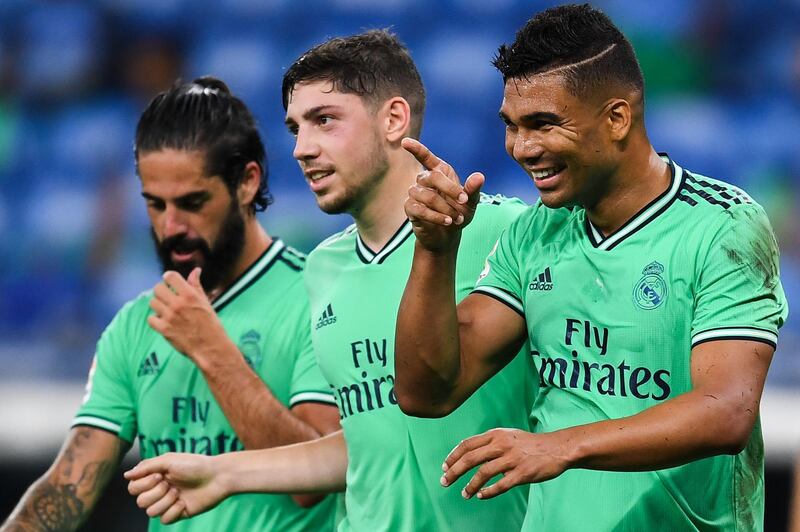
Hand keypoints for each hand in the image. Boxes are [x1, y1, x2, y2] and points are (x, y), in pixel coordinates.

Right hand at [124, 453, 226, 523]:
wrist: (216, 476)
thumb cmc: (194, 464)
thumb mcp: (169, 460)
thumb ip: (146, 467)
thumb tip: (126, 475)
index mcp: (155, 477)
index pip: (133, 488)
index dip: (143, 484)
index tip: (160, 476)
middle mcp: (160, 490)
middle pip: (140, 502)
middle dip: (155, 493)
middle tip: (171, 483)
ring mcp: (168, 503)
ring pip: (151, 512)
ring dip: (165, 501)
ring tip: (179, 492)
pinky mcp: (178, 513)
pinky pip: (165, 520)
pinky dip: (174, 510)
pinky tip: (184, 502)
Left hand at [148, 268, 228, 364]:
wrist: (210, 347)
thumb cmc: (211, 324)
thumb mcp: (206, 302)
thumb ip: (196, 286)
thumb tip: (196, 271)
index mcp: (190, 295)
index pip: (170, 276)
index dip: (168, 278)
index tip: (170, 282)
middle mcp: (178, 304)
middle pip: (158, 288)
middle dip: (162, 291)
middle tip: (167, 297)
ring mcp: (169, 317)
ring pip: (152, 302)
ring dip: (158, 305)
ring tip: (166, 310)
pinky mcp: (164, 329)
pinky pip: (151, 319)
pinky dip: (155, 319)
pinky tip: (163, 321)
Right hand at [402, 138, 484, 252]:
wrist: (448, 235)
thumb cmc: (458, 213)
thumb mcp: (470, 203)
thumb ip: (473, 190)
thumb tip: (479, 176)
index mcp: (439, 172)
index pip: (425, 157)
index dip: (416, 149)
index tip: (405, 142)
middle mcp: (424, 180)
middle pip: (433, 177)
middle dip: (451, 190)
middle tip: (464, 202)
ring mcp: (415, 194)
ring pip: (427, 196)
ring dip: (445, 208)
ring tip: (456, 219)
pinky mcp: (410, 208)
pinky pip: (420, 209)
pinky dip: (436, 216)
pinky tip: (447, 222)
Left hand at [440, 428, 570, 499]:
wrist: (556, 448)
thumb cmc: (529, 444)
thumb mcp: (507, 435)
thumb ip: (489, 442)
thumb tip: (468, 453)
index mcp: (496, 434)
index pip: (467, 444)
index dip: (453, 456)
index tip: (445, 466)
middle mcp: (502, 445)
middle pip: (470, 458)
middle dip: (454, 471)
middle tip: (444, 481)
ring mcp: (512, 459)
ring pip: (483, 473)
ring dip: (470, 485)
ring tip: (464, 494)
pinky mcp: (522, 473)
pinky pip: (501, 485)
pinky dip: (488, 492)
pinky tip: (481, 496)